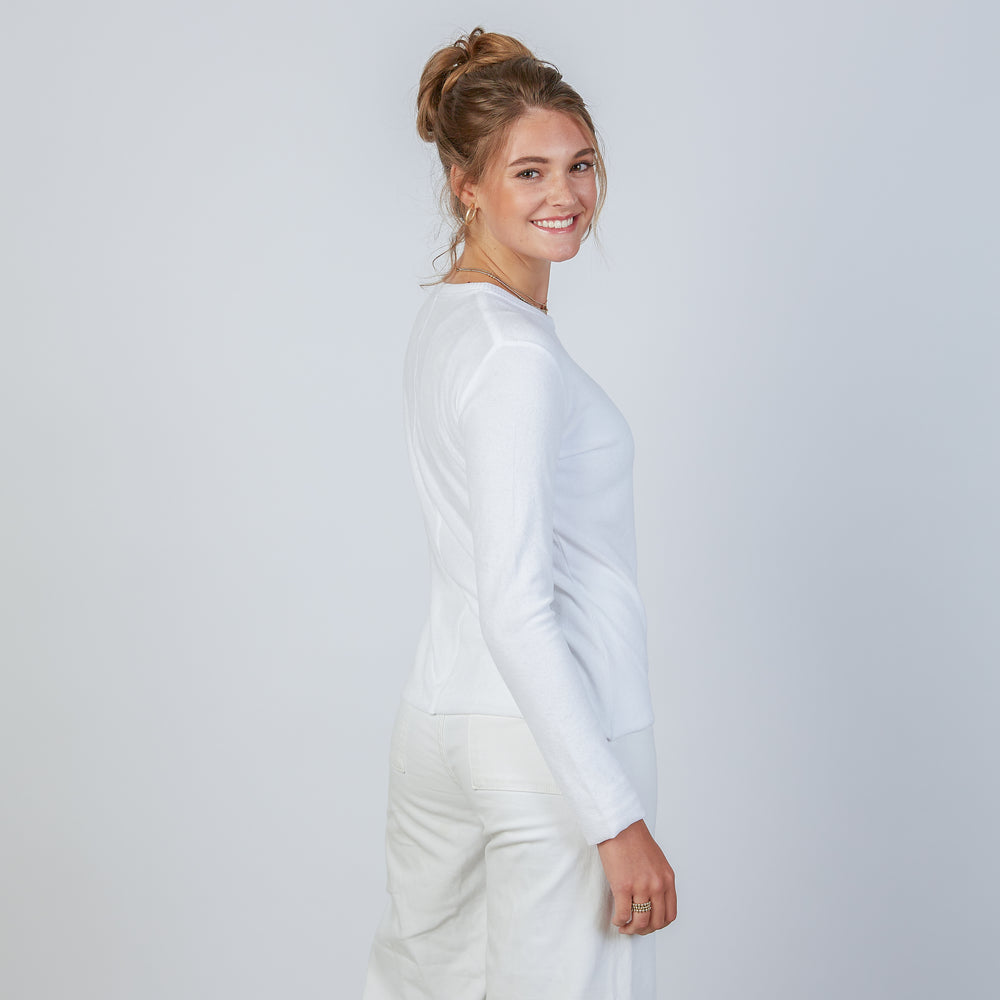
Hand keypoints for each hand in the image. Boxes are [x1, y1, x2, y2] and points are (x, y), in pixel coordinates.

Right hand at [596, 819, 676, 934]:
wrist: (619, 826)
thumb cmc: (634, 839)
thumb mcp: (656, 861)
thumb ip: (657, 881)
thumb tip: (652, 901)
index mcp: (667, 879)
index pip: (670, 914)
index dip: (659, 925)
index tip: (649, 924)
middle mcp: (657, 885)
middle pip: (656, 922)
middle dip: (645, 930)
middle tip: (635, 928)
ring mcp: (641, 887)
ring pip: (640, 922)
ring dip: (631, 929)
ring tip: (624, 926)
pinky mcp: (623, 886)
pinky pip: (623, 914)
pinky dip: (619, 921)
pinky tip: (616, 919)